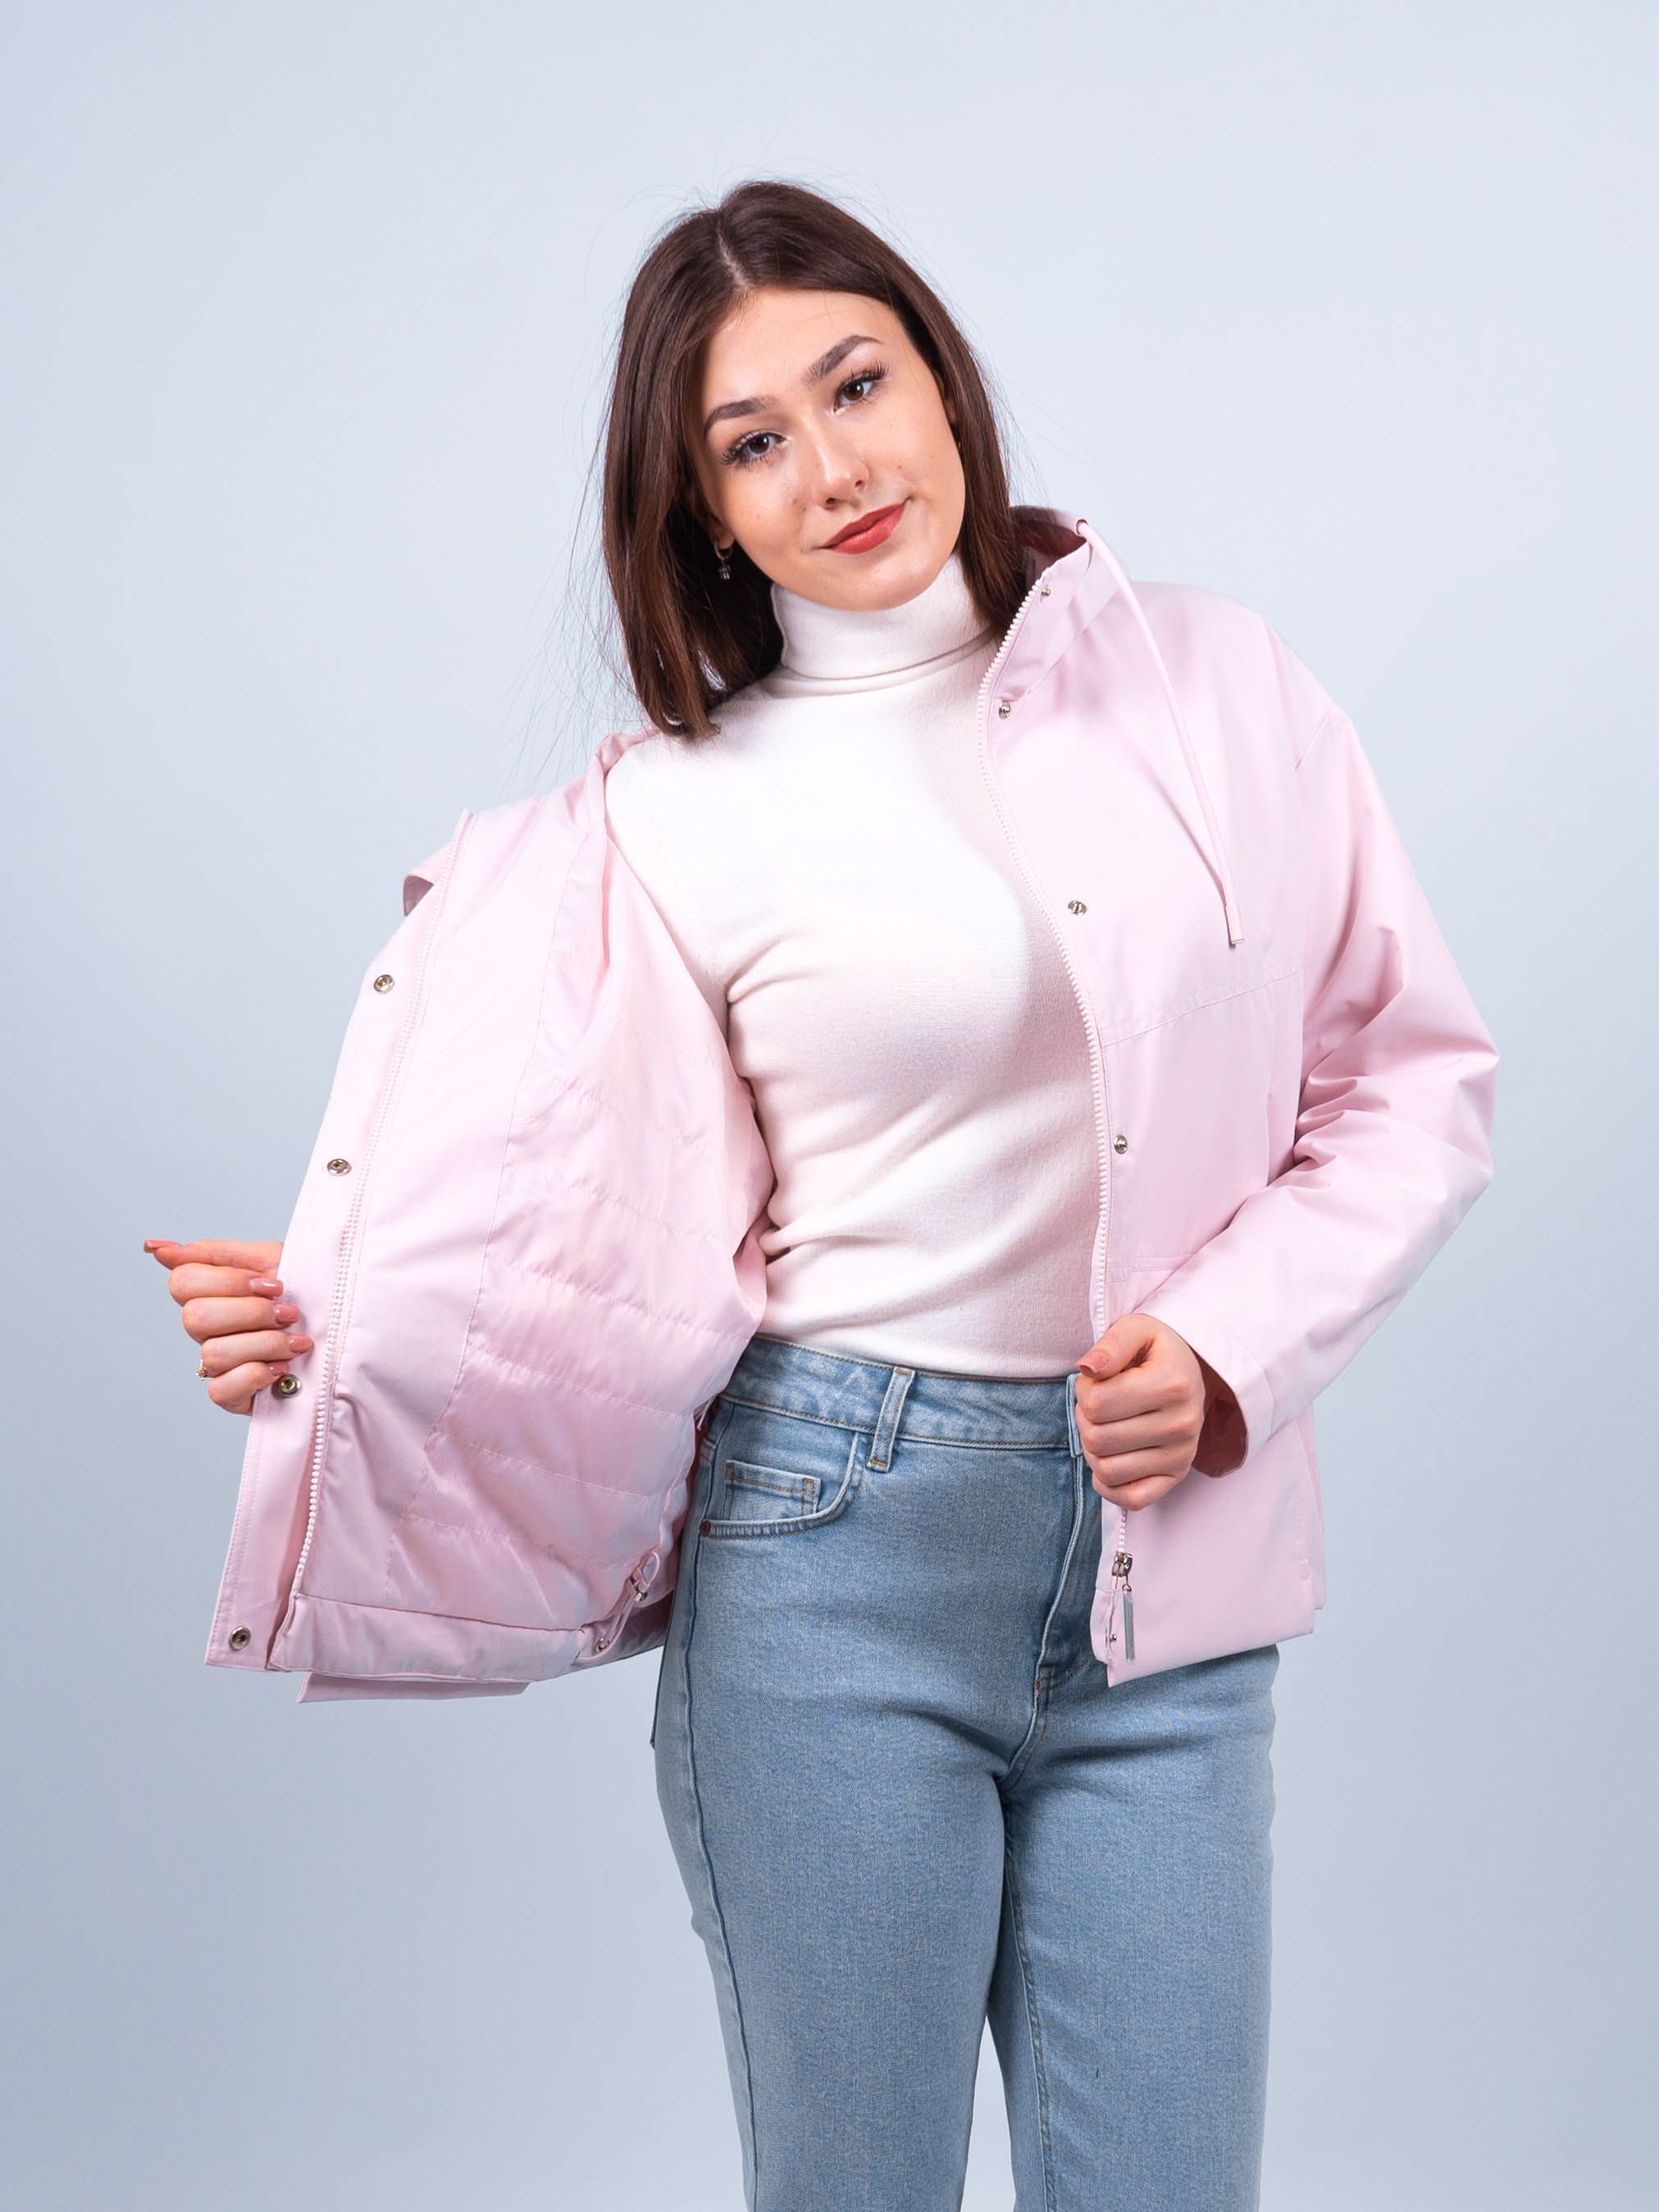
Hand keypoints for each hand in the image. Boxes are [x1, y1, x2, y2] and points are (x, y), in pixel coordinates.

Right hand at [143, 1236, 306, 1415]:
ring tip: (298, 1342)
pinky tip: (282, 1369)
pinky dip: (255, 1376)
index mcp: (211, 1292)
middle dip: (252, 1313)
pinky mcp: (232, 1396)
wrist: (347, 1334)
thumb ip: (216, 1252)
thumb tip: (157, 1247)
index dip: (228, 1281)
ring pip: (213, 1353)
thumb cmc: (308, 1294)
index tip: (274, 1284)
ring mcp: (217, 1363)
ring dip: (265, 1344)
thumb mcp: (273, 1260)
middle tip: (289, 1313)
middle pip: (194, 1317)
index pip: (182, 1281)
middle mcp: (207, 1329)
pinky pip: (219, 1390)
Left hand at [1074, 1313, 1209, 1510]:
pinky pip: (1132, 1500)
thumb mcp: (1137, 1329)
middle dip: (1085, 1420)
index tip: (1097, 1381)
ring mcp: (1181, 1454)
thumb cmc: (1157, 1352)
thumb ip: (1111, 1344)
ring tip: (1105, 1427)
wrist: (1192, 1370)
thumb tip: (1087, 1369)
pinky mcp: (1176, 1476)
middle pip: (1098, 1439)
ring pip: (1108, 1471)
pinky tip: (1111, 1458)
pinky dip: (1110, 1485)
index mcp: (1172, 1385)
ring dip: (1093, 1451)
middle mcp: (1182, 1424)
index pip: (1096, 1404)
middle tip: (1099, 1404)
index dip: (1083, 1391)